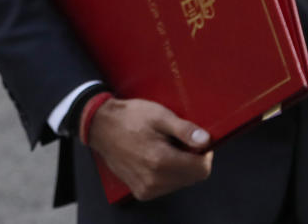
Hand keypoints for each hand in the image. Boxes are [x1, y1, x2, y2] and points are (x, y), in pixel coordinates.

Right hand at [86, 97, 213, 200]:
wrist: (102, 127)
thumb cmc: (130, 118)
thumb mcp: (160, 116)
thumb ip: (184, 130)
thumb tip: (205, 140)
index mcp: (160, 161)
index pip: (201, 169)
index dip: (206, 154)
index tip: (200, 141)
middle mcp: (154, 181)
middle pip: (193, 178)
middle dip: (194, 160)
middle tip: (182, 141)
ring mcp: (146, 189)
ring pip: (181, 183)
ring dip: (182, 167)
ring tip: (168, 147)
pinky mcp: (140, 192)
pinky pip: (167, 186)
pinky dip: (170, 173)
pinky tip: (160, 157)